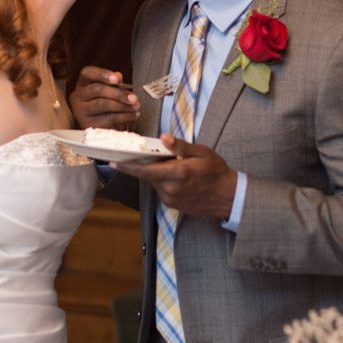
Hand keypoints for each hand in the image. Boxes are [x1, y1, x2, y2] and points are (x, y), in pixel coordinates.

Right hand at [69, 67, 139, 128]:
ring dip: (123, 105)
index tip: (117, 79)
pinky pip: (108, 118)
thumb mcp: (109, 91)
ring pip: (103, 104)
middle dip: (118, 93)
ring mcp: (81, 111)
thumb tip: (118, 76)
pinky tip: (133, 115)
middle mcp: (78, 96)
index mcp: (83, 83)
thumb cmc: (104, 104)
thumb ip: (114, 83)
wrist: (101, 127)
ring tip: (136, 106)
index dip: (102, 74)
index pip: (87, 73)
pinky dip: (124, 116)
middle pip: (97, 89)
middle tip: (133, 97)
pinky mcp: (88, 124)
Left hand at [115, 135, 236, 218]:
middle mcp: (171, 188)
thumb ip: (181, 146)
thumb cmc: (217, 172)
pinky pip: (161, 190)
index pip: (145, 171)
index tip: (113, 162)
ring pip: (155, 183)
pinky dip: (163, 182)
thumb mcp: (202, 153)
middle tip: (152, 155)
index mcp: (177, 173)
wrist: (228, 197)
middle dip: (147, 165)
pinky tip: (176, 177)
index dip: (127, 167)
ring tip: (171, 165)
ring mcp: (171, 199)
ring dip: (157, 174)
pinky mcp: (172, 205)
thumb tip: (164, 138)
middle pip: (148, 176)